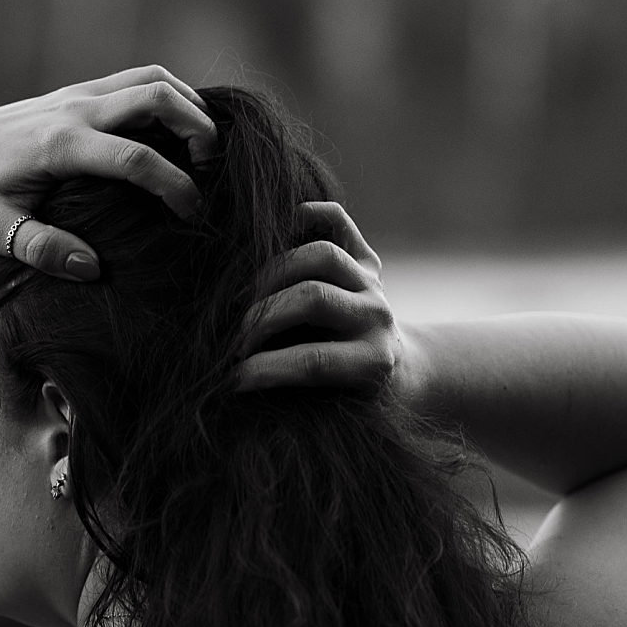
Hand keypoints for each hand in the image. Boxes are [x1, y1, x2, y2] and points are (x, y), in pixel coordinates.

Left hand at [0, 67, 215, 280]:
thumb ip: (41, 249)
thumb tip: (91, 267)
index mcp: (58, 146)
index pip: (134, 158)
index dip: (174, 185)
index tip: (193, 215)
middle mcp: (73, 110)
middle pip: (157, 96)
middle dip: (199, 129)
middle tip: (214, 172)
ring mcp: (77, 95)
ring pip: (152, 79)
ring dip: (189, 105)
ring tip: (206, 150)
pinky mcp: (77, 93)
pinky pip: (137, 81)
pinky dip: (170, 97)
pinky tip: (180, 131)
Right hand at [238, 202, 399, 392]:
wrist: (397, 377)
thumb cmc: (349, 404)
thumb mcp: (330, 411)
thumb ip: (293, 395)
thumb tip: (228, 384)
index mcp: (374, 362)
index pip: (313, 361)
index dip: (264, 369)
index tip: (231, 380)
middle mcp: (377, 316)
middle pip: (312, 298)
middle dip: (261, 318)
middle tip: (230, 340)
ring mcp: (372, 283)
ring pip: (320, 255)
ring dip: (270, 274)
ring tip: (241, 298)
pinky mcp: (365, 259)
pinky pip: (337, 221)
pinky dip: (305, 215)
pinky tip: (275, 232)